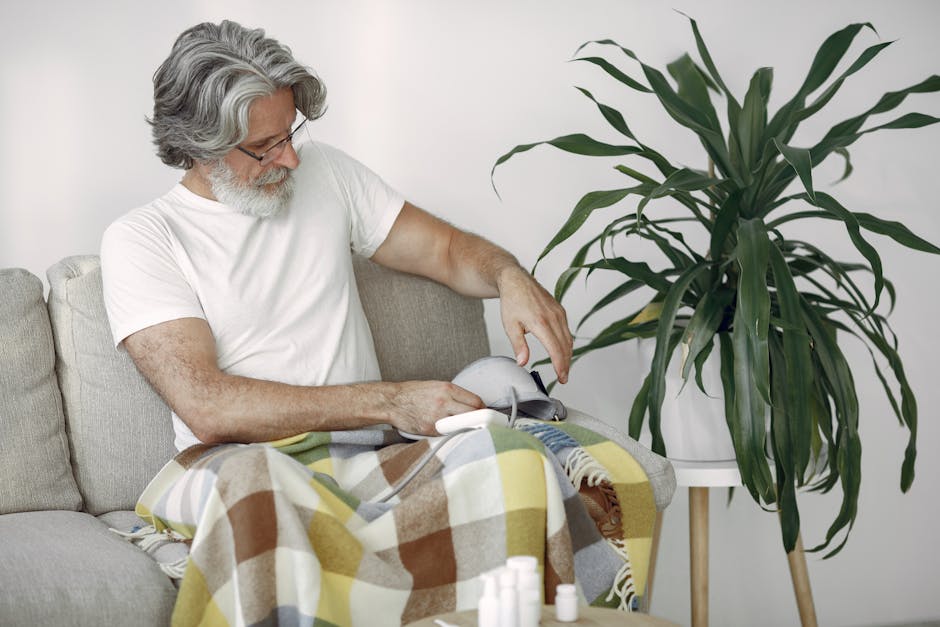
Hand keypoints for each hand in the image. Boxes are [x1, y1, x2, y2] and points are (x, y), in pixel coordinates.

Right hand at [386, 381, 484, 434]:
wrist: (392, 402)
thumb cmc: (412, 394)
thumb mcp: (435, 386)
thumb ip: (453, 395)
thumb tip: (470, 405)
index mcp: (447, 388)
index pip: (476, 401)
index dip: (483, 409)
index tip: (484, 413)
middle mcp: (444, 401)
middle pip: (474, 414)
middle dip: (479, 419)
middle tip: (481, 424)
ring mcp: (438, 416)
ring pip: (463, 425)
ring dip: (467, 428)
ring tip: (467, 429)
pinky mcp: (431, 429)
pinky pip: (449, 433)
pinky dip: (451, 434)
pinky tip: (449, 432)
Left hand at [496, 266, 573, 383]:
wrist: (516, 280)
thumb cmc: (512, 301)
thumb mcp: (510, 326)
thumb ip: (518, 345)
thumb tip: (523, 362)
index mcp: (540, 322)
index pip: (555, 350)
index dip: (560, 366)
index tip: (561, 377)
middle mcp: (553, 317)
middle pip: (565, 347)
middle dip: (565, 365)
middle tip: (563, 378)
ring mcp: (559, 313)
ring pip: (569, 339)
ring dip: (568, 355)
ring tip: (563, 368)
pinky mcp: (560, 310)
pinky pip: (567, 331)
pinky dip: (567, 343)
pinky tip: (563, 351)